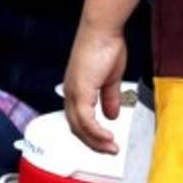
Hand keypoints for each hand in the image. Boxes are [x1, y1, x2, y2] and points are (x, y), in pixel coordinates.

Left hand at [63, 20, 127, 153]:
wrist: (102, 31)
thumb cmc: (105, 47)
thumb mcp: (110, 79)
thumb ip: (109, 98)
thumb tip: (112, 116)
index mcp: (76, 91)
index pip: (78, 121)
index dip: (90, 135)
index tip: (105, 143)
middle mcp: (70, 94)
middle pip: (76, 128)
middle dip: (93, 143)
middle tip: (109, 151)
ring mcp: (73, 93)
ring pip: (79, 127)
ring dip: (96, 141)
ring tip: (111, 148)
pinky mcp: (80, 91)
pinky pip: (86, 119)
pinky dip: (96, 132)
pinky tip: (107, 137)